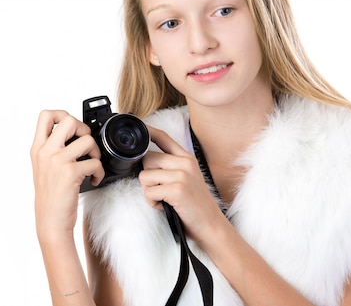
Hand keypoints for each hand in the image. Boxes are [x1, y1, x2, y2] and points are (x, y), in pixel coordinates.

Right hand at [30, 110, 103, 241]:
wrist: (50, 221)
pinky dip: (99, 171)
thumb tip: (73, 135)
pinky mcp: (71, 173)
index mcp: (37, 148)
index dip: (62, 114)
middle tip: (85, 144)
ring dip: (96, 152)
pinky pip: (95, 162)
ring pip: (87, 139)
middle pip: (69, 120)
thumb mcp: (43, 168)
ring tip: (92, 164)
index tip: (71, 127)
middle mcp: (46, 152)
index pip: (45, 115)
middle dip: (84, 128)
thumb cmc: (50, 197)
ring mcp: (58, 161)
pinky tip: (93, 179)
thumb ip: (52, 150)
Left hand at [138, 125, 225, 244]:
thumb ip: (171, 166)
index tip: (139, 126)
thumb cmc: (195, 205)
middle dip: (147, 177)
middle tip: (160, 190)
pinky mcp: (177, 189)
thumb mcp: (187, 178)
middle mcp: (185, 163)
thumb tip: (145, 161)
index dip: (148, 131)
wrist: (211, 225)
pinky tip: (165, 206)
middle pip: (147, 158)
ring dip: (148, 192)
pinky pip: (149, 192)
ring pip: (145, 176)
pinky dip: (152, 202)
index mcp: (187, 158)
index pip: (163, 137)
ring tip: (163, 199)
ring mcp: (182, 175)